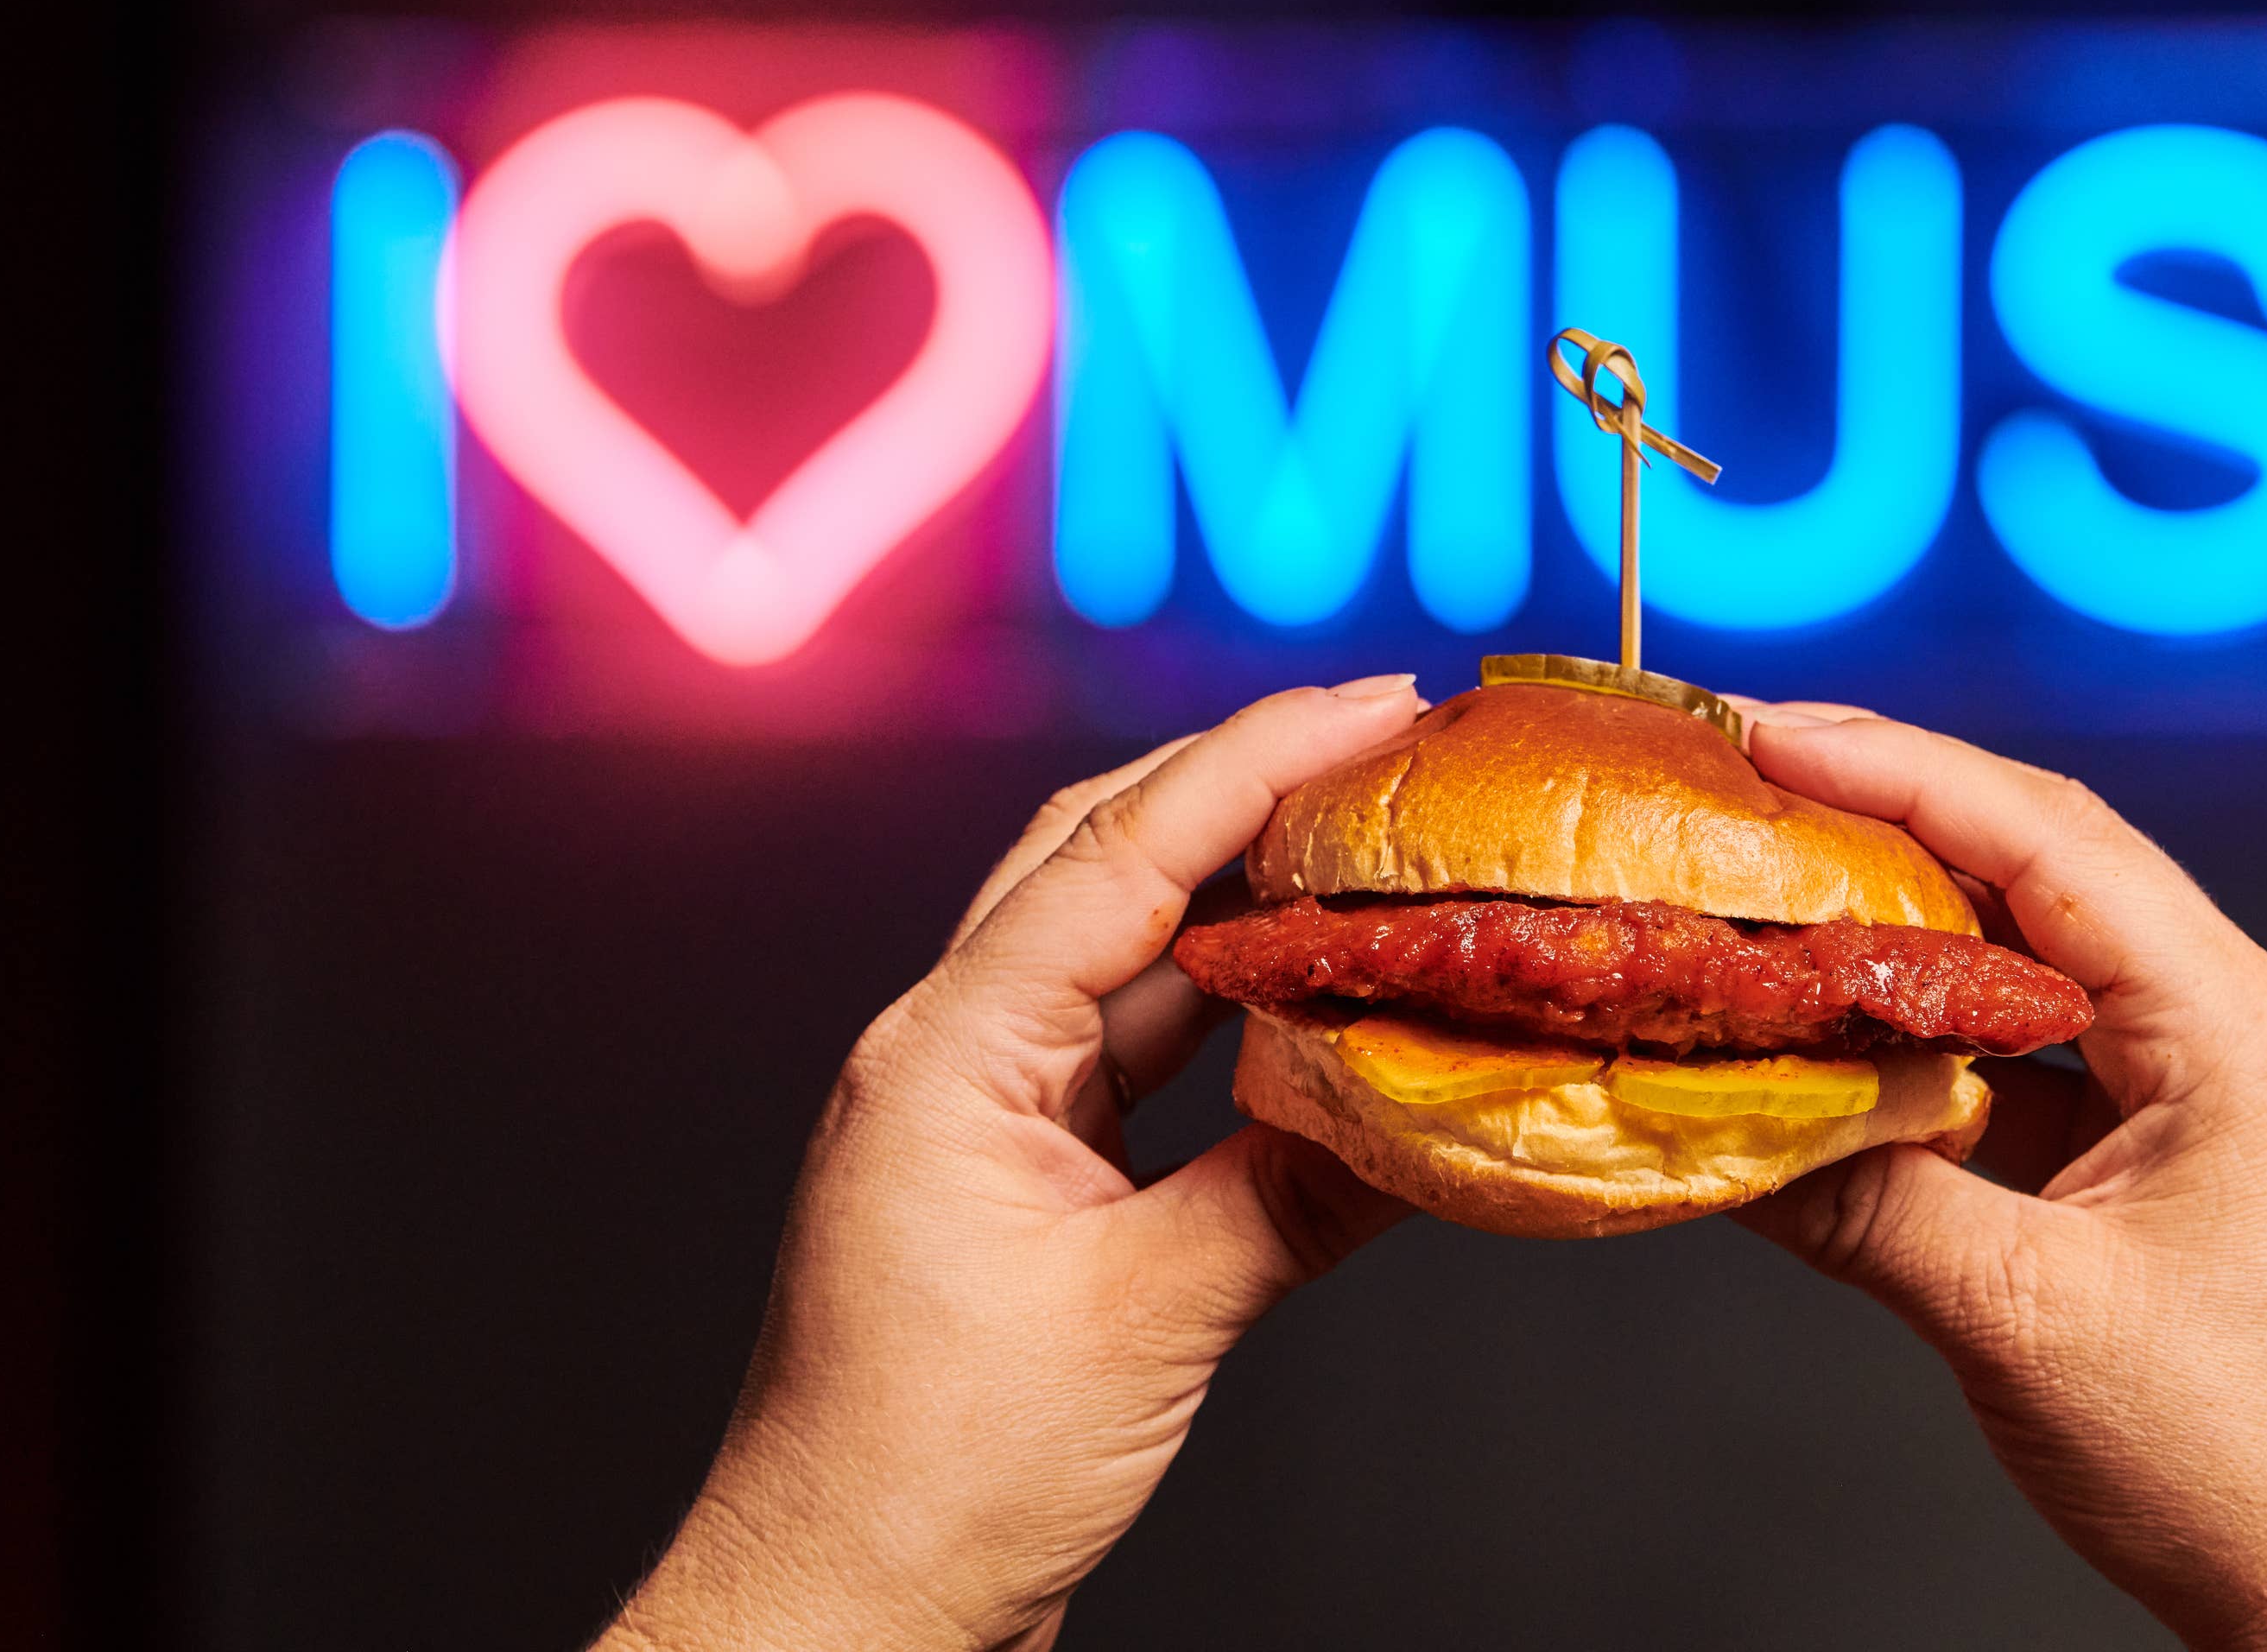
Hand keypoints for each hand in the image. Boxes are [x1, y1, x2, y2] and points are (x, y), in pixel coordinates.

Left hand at [596, 676, 1425, 1651]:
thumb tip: (1428, 1108)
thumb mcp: (1147, 1321)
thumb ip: (1294, 1192)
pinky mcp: (1027, 1189)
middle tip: (1388, 743)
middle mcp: (953, 1059)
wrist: (838, 1616)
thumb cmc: (927, 1479)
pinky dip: (1240, 1024)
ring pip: (1135, 961)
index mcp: (948, 1054)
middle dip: (1248, 788)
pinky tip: (1325, 1010)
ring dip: (1251, 905)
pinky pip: (1145, 1061)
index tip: (1377, 704)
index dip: (1259, 761)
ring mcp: (986, 1122)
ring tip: (1376, 852)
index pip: (1122, 855)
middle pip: (1110, 864)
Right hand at [1731, 707, 2266, 1651]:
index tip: (1769, 734)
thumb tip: (1717, 1118)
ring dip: (1909, 921)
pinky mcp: (2176, 1151)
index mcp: (2241, 1034)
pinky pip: (2042, 1047)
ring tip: (1771, 885)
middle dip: (1890, 813)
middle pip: (2045, 869)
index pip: (2053, 843)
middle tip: (1743, 782)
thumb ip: (1863, 1201)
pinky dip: (1938, 1028)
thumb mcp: (2023, 1321)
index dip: (1899, 769)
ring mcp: (2213, 1089)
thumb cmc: (2247, 1466)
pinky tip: (1845, 1030)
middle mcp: (2240, 1030)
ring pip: (2038, 955)